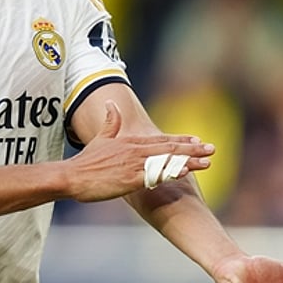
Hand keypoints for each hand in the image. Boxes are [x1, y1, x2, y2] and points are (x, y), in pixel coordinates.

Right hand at [64, 101, 213, 201]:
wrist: (71, 176)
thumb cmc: (85, 162)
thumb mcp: (99, 139)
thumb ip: (110, 123)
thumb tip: (111, 103)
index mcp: (129, 142)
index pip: (161, 140)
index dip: (180, 140)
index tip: (197, 140)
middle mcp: (135, 151)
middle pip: (169, 148)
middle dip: (192, 149)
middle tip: (212, 148)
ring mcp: (133, 164)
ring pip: (166, 160)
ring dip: (188, 161)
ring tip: (207, 161)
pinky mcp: (130, 179)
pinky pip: (155, 174)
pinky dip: (171, 171)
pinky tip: (185, 172)